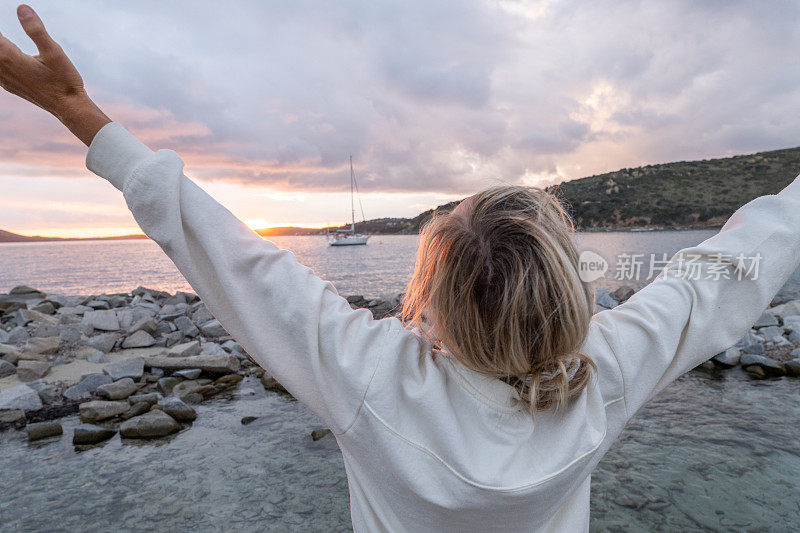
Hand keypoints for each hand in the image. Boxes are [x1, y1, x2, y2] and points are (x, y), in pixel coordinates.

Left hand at [0, 4, 109, 144]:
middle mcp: (2, 69)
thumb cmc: (64, 81)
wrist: (69, 108)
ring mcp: (4, 79)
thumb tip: (22, 9)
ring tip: (3, 43)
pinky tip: (3, 57)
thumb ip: (36, 30)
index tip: (1, 14)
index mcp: (9, 57)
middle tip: (1, 35)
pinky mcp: (9, 85)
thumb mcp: (54, 53)